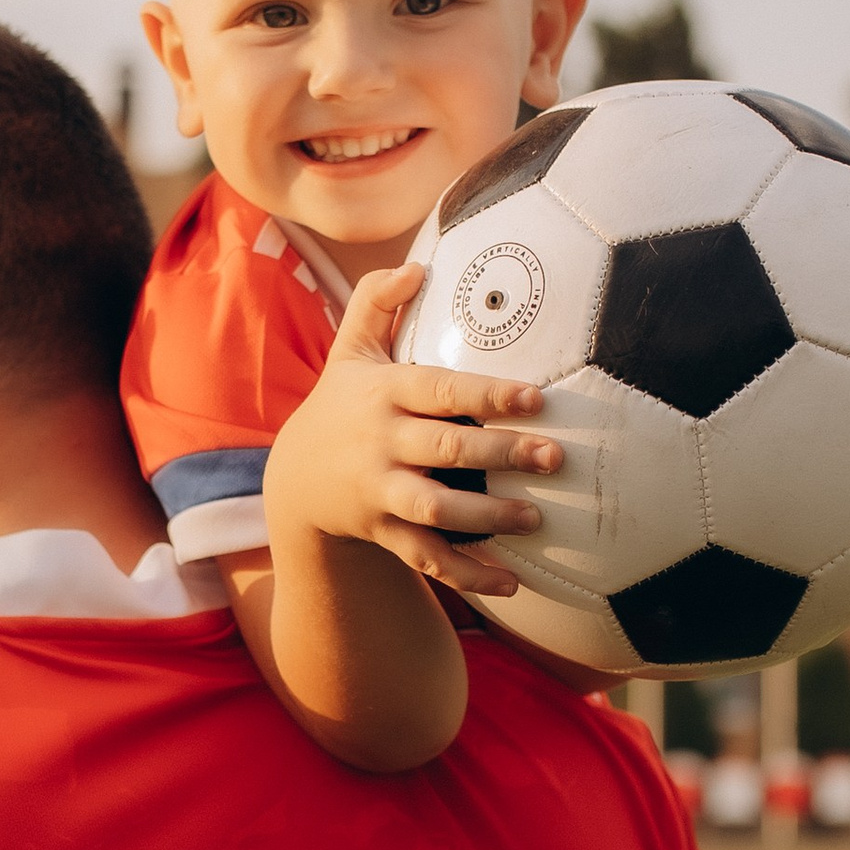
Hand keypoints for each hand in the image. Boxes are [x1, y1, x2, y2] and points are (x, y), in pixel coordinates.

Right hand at [261, 262, 561, 597]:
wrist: (296, 481)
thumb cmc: (340, 404)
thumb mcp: (349, 350)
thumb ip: (376, 301)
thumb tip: (416, 267)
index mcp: (382, 393)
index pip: (440, 389)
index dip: (487, 393)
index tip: (535, 397)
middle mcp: (381, 443)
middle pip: (445, 447)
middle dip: (500, 452)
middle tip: (554, 457)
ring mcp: (379, 492)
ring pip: (434, 508)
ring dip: (486, 515)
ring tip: (534, 518)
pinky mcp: (382, 532)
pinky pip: (425, 558)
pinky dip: (466, 574)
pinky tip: (510, 582)